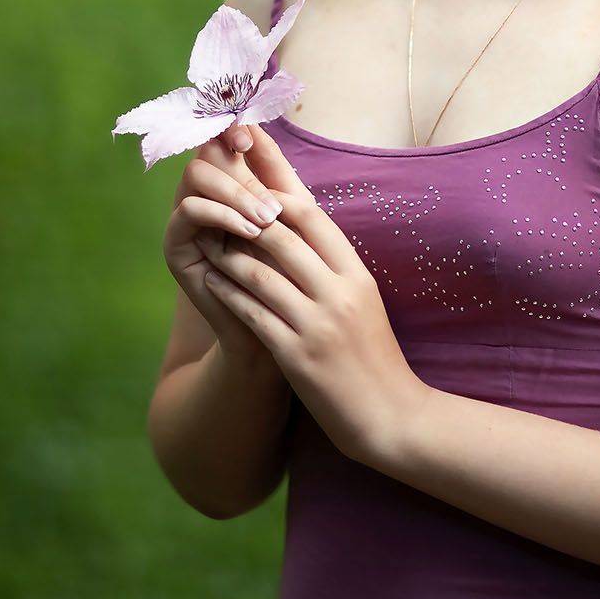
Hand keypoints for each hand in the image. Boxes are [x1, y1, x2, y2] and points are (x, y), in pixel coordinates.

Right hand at [162, 125, 293, 368]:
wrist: (277, 319)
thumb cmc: (288, 264)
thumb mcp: (289, 213)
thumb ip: (273, 172)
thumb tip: (256, 126)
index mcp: (229, 178)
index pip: (218, 136)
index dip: (227, 127)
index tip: (248, 138)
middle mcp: (203, 192)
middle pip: (205, 151)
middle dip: (241, 172)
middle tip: (273, 207)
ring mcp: (186, 216)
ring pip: (196, 176)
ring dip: (235, 194)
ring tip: (267, 221)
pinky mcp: (176, 243)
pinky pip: (189, 210)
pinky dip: (221, 215)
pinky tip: (249, 231)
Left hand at [193, 127, 430, 468]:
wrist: (391, 417)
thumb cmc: (374, 355)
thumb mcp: (364, 300)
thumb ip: (335, 264)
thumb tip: (303, 222)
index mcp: (356, 274)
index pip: (312, 215)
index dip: (276, 193)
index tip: (251, 182)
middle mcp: (339, 292)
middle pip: (281, 235)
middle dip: (244, 217)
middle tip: (217, 205)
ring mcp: (317, 325)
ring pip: (260, 272)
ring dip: (227, 254)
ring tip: (207, 242)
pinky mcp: (297, 357)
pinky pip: (251, 313)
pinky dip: (227, 294)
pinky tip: (210, 284)